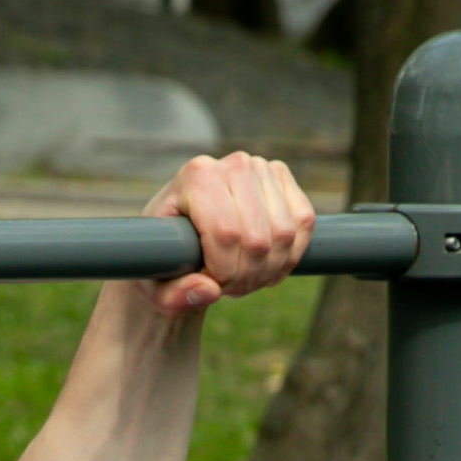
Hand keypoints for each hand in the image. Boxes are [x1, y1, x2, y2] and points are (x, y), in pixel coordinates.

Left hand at [141, 151, 313, 317]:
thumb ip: (174, 296)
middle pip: (257, 239)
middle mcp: (232, 164)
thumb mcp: (157, 286)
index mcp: (196, 176)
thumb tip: (208, 291)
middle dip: (246, 277)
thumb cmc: (166, 260)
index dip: (224, 273)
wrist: (182, 235)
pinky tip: (268, 267)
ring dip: (269, 270)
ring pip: (284, 235)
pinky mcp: (282, 177)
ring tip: (245, 278)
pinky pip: (303, 222)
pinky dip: (290, 255)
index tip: (211, 285)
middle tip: (230, 288)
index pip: (226, 233)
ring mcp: (261, 167)